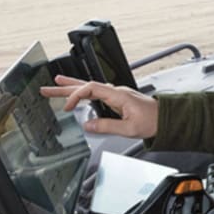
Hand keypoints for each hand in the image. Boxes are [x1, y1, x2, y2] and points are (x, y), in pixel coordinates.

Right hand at [40, 75, 158, 137]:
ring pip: (90, 88)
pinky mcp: (118, 99)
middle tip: (46, 88)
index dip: (76, 96)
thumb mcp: (128, 128)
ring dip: (72, 88)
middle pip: (86, 85)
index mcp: (118, 95)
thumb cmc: (153, 121)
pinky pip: (96, 93)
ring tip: (56, 85)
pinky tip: (77, 95)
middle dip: (65, 87)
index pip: (90, 89)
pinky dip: (84, 93)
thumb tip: (87, 126)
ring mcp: (117, 94)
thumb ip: (106, 126)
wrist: (167, 119)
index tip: (67, 108)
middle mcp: (116, 91)